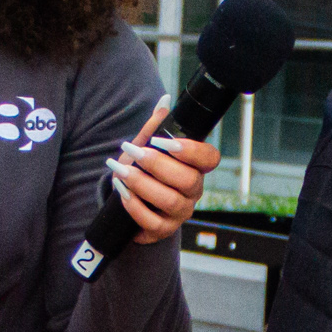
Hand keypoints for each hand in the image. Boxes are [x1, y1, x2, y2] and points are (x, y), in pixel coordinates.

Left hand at [104, 103, 224, 246]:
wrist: (124, 199)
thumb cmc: (141, 170)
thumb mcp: (145, 146)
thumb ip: (155, 127)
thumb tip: (164, 102)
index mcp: (194, 167)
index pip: (210, 159)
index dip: (192, 151)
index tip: (164, 143)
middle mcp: (192, 191)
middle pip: (189, 180)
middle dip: (159, 165)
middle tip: (134, 152)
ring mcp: (179, 212)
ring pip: (171, 201)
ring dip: (143, 185)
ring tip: (122, 173)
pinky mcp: (162, 229)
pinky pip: (153, 222)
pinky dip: (135, 207)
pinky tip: (122, 193)